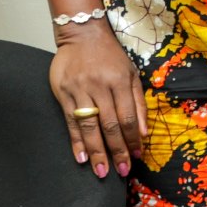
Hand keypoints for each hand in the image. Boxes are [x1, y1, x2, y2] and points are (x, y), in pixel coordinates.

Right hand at [49, 22, 144, 179]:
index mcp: (120, 81)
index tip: (138, 157)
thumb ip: (138, 102)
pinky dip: (76, 141)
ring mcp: (79, 90)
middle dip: (117, 151)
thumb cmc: (110, 56)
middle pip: (110, 125)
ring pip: (89, 126)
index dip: (133, 140)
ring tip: (102, 171)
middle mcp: (100, 87)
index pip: (128, 117)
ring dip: (96, 152)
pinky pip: (70, 122)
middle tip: (122, 171)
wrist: (82, 34)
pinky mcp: (62, 93)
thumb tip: (143, 132)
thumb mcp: (131, 73)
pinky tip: (81, 157)